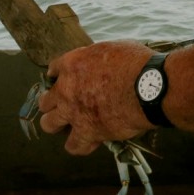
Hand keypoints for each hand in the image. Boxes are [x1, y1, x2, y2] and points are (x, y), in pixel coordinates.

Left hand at [37, 41, 152, 155]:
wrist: (148, 88)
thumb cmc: (137, 64)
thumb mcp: (113, 48)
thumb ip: (96, 59)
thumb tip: (98, 65)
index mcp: (73, 63)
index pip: (54, 68)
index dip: (58, 75)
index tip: (63, 78)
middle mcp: (66, 89)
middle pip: (45, 101)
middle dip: (53, 103)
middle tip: (65, 104)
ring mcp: (74, 113)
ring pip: (49, 124)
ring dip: (58, 124)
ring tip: (70, 125)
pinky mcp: (87, 132)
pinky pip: (74, 146)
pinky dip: (80, 144)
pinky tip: (88, 140)